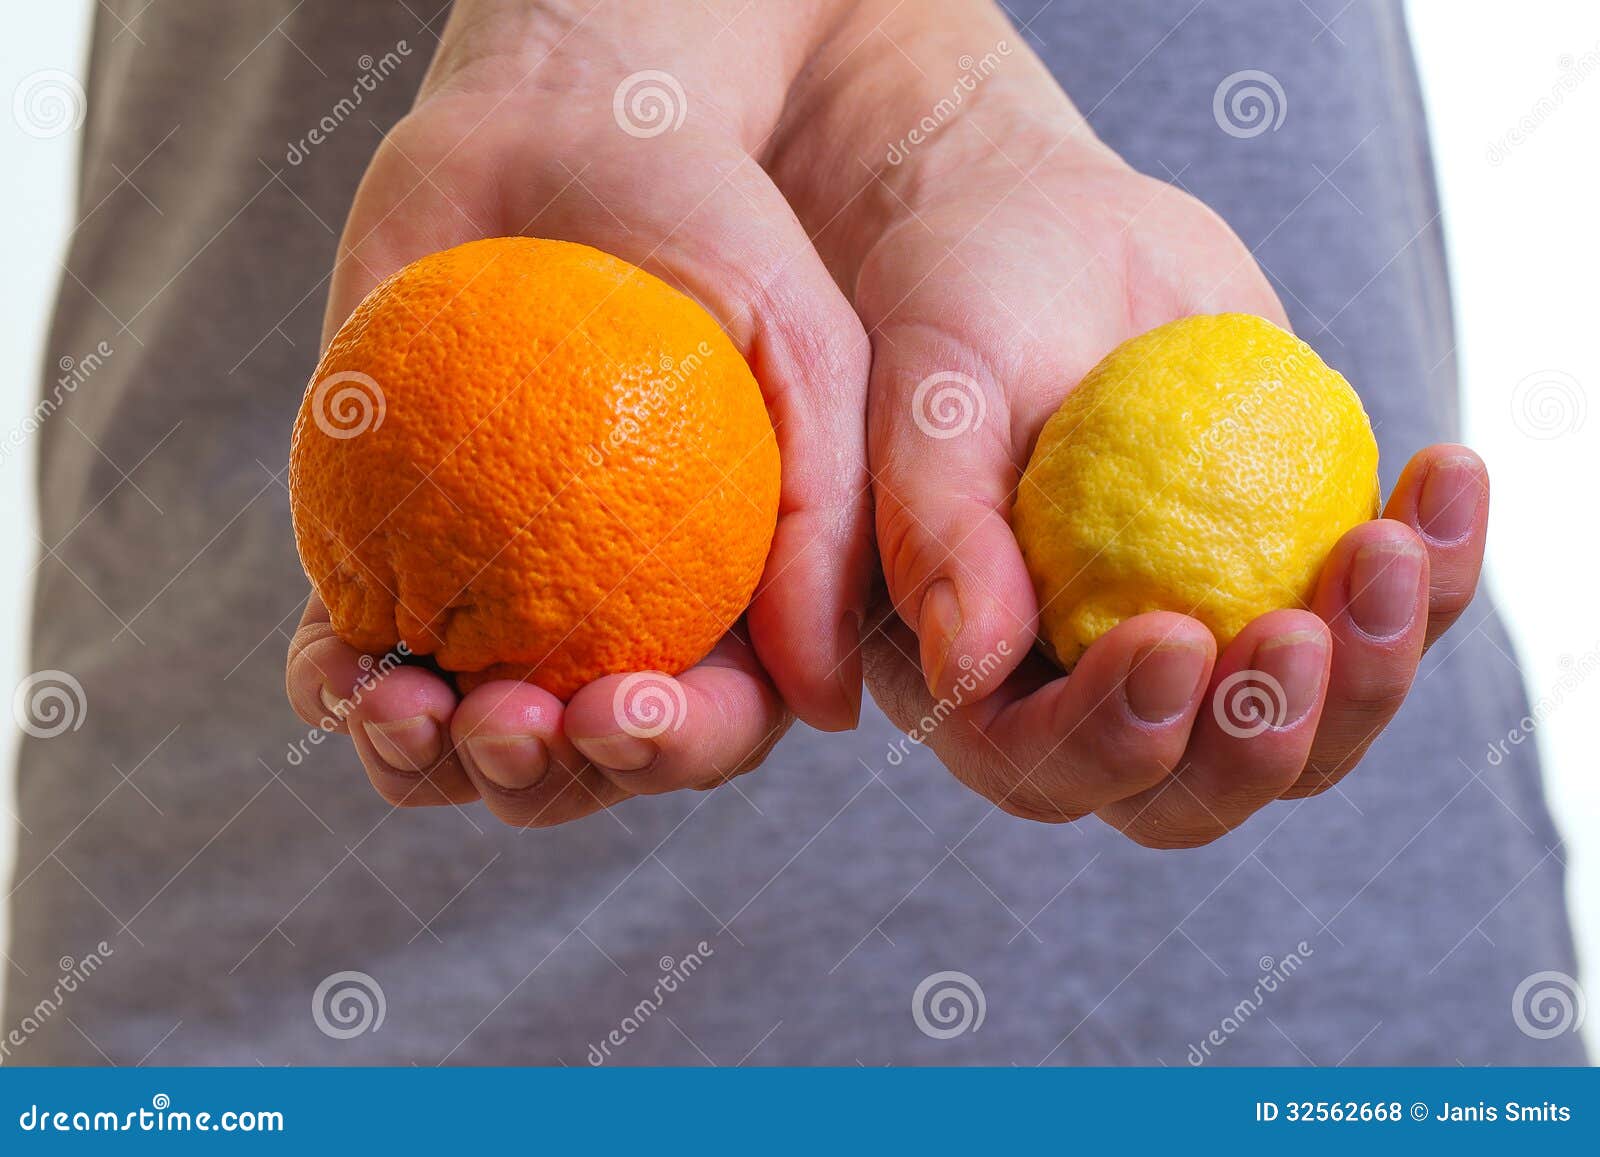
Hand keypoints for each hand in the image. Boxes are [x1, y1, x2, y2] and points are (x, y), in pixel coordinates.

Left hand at [285, 1, 873, 824]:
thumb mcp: (806, 347)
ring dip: (426, 764)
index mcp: (723, 604)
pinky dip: (335, 685)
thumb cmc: (703, 228)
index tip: (626, 705)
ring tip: (403, 704)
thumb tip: (832, 713)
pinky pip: (352, 653)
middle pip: (579, 765)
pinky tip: (335, 667)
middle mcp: (610, 619)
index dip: (673, 752)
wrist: (558, 132)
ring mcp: (497, 594)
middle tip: (507, 716)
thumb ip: (830, 518)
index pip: (713, 725)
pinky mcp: (392, 549)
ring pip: (458, 743)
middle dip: (540, 778)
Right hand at [771, 1, 1489, 845]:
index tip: (1170, 637)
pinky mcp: (1291, 582)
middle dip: (1259, 741)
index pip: (1038, 762)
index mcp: (978, 677)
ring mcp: (1206, 646)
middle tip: (1300, 632)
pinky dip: (1438, 571)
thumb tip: (966, 669)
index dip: (1110, 736)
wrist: (1054, 234)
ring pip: (1309, 738)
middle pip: (1187, 793)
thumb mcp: (934, 400)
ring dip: (1373, 671)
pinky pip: (1382, 622)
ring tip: (1392, 546)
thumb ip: (935, 530)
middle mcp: (1089, 689)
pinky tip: (1444, 478)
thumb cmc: (962, 308)